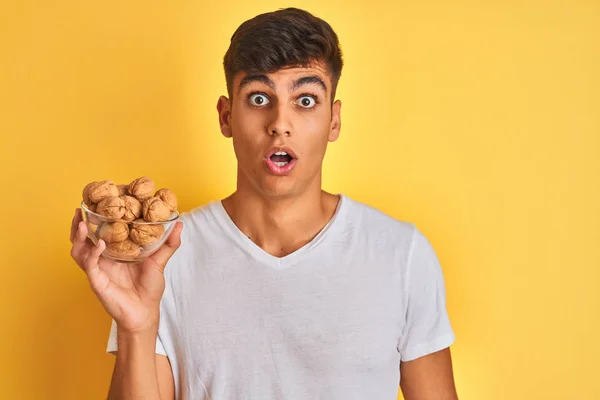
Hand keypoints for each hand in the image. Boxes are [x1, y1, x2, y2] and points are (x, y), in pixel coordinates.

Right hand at [69, 208, 182, 332]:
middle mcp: (102, 259)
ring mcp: (98, 270)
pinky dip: (92, 253)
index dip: (94, 219)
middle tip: (79, 209)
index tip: (96, 203)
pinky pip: (90, 264)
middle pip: (82, 239)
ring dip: (79, 236)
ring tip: (81, 222)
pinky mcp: (97, 281)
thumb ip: (169, 243)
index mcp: (114, 253)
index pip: (99, 232)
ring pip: (79, 251)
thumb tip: (180, 224)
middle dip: (78, 224)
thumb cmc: (150, 288)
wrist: (146, 312)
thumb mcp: (160, 261)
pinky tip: (99, 243)